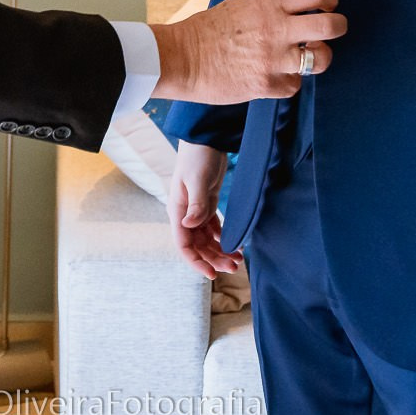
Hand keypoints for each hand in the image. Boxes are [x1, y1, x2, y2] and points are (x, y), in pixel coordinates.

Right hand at [152, 0, 342, 103]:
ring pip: (322, 59)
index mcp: (268, 3)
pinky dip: (290, 81)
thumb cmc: (208, 29)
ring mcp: (273, 59)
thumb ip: (272, 7)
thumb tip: (298, 12)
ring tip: (308, 56)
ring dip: (319, 57)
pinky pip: (296, 84)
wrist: (182, 58)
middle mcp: (276, 29)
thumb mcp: (242, 5)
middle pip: (331, 26)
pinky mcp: (266, 84)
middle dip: (338, 26)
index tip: (329, 4)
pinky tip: (278, 74)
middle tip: (332, 29)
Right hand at [167, 142, 239, 277]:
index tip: (211, 274)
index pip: (183, 245)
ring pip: (206, 240)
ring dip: (220, 251)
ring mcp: (196, 210)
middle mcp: (185, 214)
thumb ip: (196, 204)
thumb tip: (189, 226)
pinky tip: (236, 245)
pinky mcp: (207, 205)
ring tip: (238, 260)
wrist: (205, 139)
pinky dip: (223, 238)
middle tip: (233, 268)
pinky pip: (214, 229)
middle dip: (213, 259)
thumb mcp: (197, 180)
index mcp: (178, 211)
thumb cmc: (197, 157)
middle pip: (197, 246)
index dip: (196, 262)